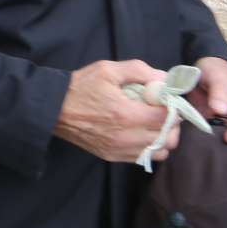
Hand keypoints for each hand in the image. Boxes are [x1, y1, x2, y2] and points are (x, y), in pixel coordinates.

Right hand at [54, 60, 179, 163]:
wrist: (53, 109)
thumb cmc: (80, 86)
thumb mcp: (107, 69)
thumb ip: (139, 71)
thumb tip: (164, 80)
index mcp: (127, 114)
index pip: (167, 117)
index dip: (173, 107)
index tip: (167, 100)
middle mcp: (127, 137)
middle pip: (169, 138)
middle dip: (171, 124)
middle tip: (162, 111)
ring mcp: (120, 150)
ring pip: (160, 151)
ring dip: (163, 138)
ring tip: (153, 124)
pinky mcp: (113, 156)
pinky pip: (144, 158)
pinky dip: (150, 147)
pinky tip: (141, 133)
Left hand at [193, 57, 226, 143]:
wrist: (201, 66)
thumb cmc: (216, 70)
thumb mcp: (219, 78)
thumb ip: (220, 93)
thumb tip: (221, 111)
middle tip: (215, 144)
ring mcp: (223, 118)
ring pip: (222, 133)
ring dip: (214, 137)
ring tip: (204, 142)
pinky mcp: (210, 119)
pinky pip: (208, 130)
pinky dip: (203, 133)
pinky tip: (195, 136)